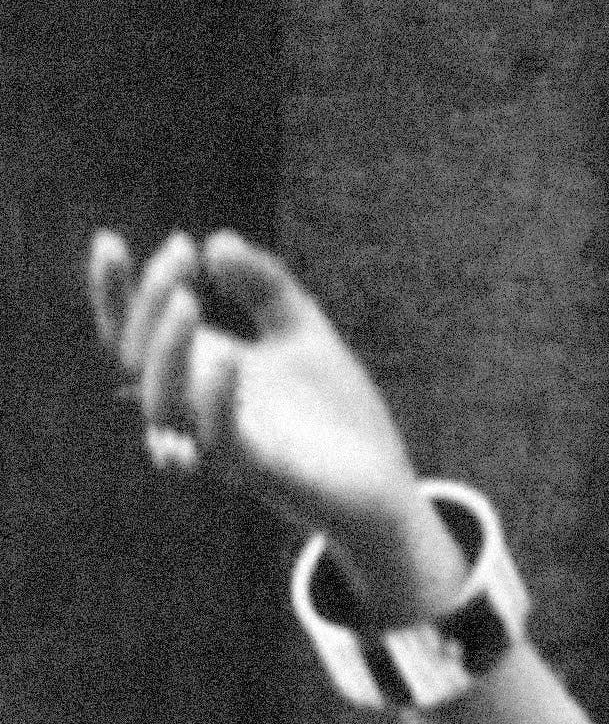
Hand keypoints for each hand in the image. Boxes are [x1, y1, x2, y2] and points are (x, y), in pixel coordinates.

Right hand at [87, 227, 447, 604]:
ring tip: (191, 302)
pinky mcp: (261, 473)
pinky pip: (220, 442)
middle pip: (136, 359)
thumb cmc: (335, 414)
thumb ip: (265, 288)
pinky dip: (216, 401)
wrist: (383, 485)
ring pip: (162, 404)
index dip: (113, 291)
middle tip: (181, 257)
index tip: (110, 238)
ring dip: (168, 351)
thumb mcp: (304, 332)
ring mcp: (223, 443)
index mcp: (200, 372)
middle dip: (150, 303)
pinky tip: (230, 359)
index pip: (132, 333)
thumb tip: (216, 239)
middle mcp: (198, 408)